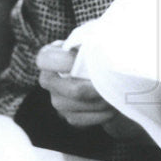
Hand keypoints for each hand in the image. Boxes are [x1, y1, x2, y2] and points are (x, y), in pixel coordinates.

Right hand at [36, 43, 151, 142]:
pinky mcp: (68, 116)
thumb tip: (96, 48)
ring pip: (79, 106)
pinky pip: (82, 120)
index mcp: (48, 57)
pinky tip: (111, 106)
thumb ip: (88, 41)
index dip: (65, 61)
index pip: (45, 60)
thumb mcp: (91, 40)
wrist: (102, 73)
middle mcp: (48, 80)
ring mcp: (56, 100)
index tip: (86, 59)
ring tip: (115, 92)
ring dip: (102, 101)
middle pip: (72, 89)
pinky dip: (101, 114)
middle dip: (97, 88)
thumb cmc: (95, 51)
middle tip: (112, 83)